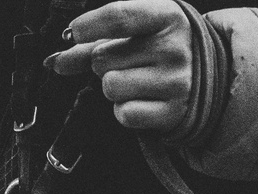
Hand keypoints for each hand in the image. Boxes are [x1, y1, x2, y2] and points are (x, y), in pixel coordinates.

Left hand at [46, 0, 196, 134]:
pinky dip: (124, 109)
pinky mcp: (172, 112)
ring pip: (110, 86)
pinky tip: (141, 99)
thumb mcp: (134, 31)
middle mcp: (175, 47)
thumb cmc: (157, 47)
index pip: (119, 17)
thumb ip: (91, 43)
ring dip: (113, 87)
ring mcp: (176, 81)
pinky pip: (124, 113)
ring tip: (134, 80)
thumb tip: (55, 62)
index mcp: (167, 16)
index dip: (88, 25)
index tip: (73, 32)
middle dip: (102, 62)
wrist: (203, 77)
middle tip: (124, 61)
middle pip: (103, 57)